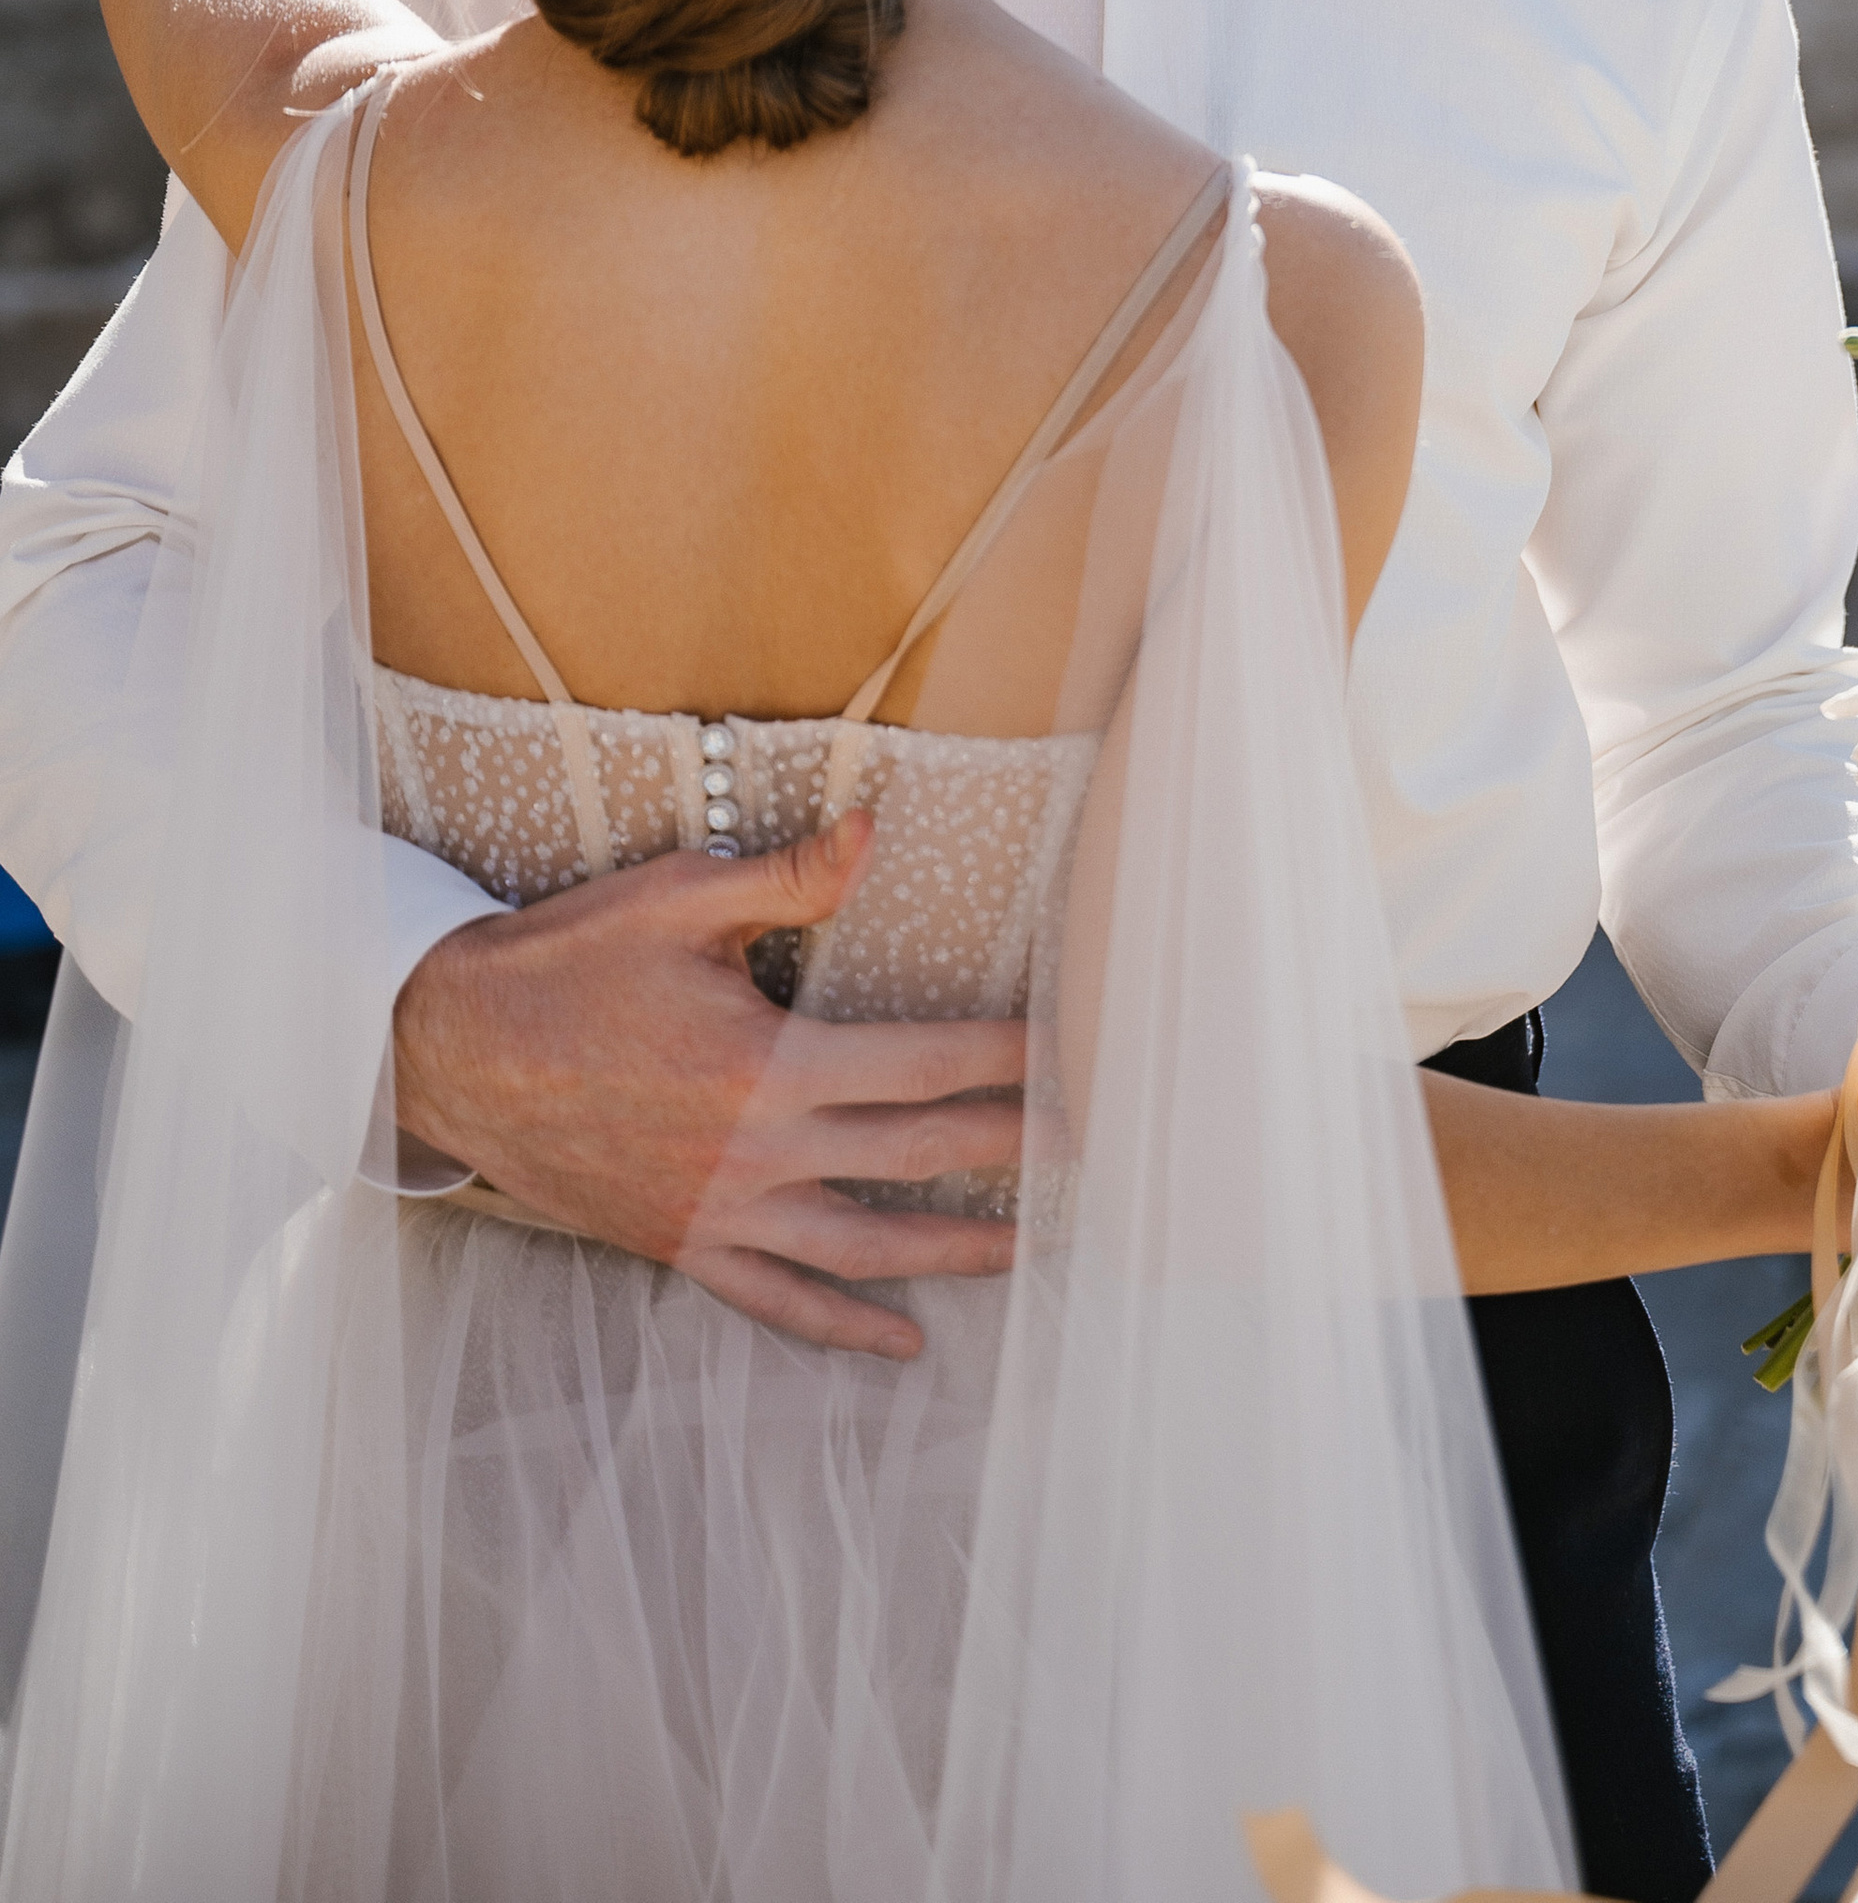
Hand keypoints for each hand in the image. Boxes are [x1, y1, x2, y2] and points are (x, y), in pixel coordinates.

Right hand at [392, 807, 1027, 1357]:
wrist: (450, 1054)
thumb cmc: (566, 964)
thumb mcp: (677, 898)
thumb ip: (789, 876)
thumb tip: (878, 831)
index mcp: (768, 1065)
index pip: (923, 1061)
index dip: (1007, 1056)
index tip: (1073, 1050)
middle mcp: (757, 1153)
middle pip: (915, 1156)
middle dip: (1011, 1151)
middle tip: (1090, 1151)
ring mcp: (720, 1212)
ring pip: (864, 1247)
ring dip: (954, 1252)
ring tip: (1030, 1253)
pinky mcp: (682, 1245)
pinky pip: (778, 1300)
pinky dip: (843, 1326)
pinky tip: (901, 1342)